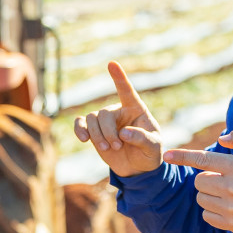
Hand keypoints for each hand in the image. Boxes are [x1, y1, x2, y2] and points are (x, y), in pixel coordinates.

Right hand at [73, 62, 163, 177]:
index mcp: (136, 109)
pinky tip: (83, 139)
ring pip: (92, 118)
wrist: (138, 168)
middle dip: (108, 131)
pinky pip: (81, 123)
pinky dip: (79, 129)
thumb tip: (123, 133)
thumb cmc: (150, 153)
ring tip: (107, 148)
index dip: (119, 78)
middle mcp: (119, 111)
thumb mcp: (153, 147)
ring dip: (97, 135)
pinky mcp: (94, 131)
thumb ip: (142, 138)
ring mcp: (105, 121)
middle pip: (105, 113)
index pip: (127, 91)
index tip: (112, 64)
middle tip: (117, 146)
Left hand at [162, 125, 232, 232]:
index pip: (204, 160)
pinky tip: (228, 205)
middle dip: (206, 177)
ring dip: (209, 194)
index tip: (167, 156)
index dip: (183, 157)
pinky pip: (207, 216)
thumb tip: (221, 139)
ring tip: (228, 191)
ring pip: (202, 199)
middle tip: (222, 177)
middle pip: (199, 182)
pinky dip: (213, 210)